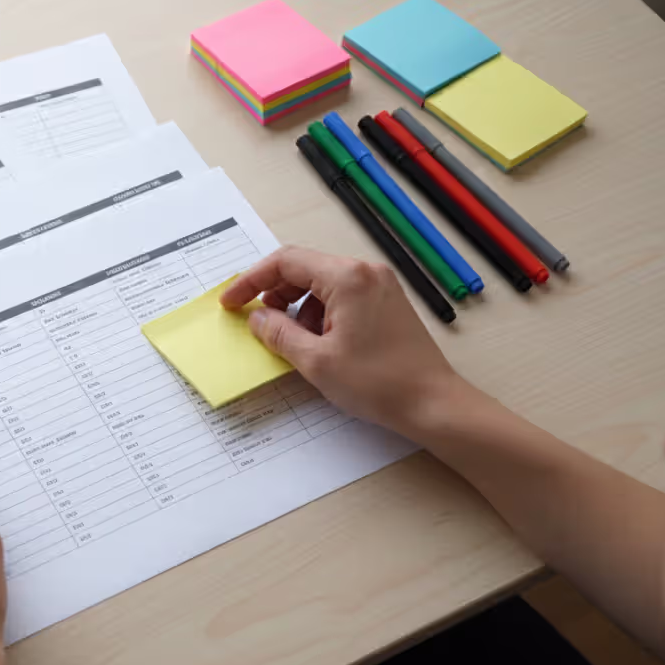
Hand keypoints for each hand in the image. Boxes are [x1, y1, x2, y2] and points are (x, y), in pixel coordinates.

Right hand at [221, 246, 464, 436]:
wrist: (432, 403)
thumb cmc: (379, 382)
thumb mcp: (316, 361)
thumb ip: (279, 334)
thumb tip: (257, 318)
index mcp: (347, 277)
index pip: (286, 262)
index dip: (252, 280)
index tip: (231, 302)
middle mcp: (365, 272)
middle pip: (304, 268)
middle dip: (274, 293)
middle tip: (257, 323)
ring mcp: (379, 286)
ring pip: (322, 284)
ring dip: (298, 307)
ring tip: (292, 340)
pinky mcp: (386, 303)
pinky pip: (341, 297)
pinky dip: (320, 313)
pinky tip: (317, 343)